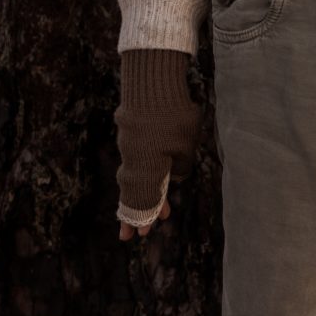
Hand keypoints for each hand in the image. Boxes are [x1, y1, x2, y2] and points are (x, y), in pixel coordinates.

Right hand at [116, 49, 198, 240]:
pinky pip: (136, 158)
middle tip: (137, 234)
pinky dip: (144, 171)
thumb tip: (173, 177)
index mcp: (148, 167)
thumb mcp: (186, 146)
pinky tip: (155, 175)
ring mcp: (129, 145)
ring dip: (146, 193)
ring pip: (136, 174)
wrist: (152, 81)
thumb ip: (180, 167)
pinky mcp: (129, 131)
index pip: (144, 200)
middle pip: (135, 192)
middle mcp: (134, 159)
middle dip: (139, 214)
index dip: (144, 217)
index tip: (141, 234)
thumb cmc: (174, 116)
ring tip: (160, 208)